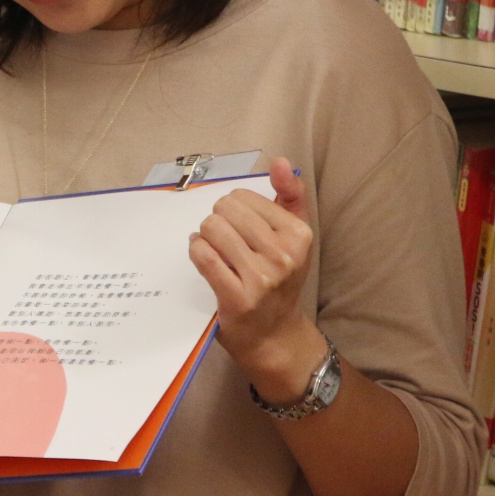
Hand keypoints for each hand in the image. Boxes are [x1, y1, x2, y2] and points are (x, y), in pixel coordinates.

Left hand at [187, 157, 325, 402]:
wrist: (273, 334)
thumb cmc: (279, 278)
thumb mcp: (294, 237)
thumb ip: (290, 195)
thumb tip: (282, 161)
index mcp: (299, 234)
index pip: (242, 196)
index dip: (233, 208)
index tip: (240, 227)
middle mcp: (284, 255)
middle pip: (224, 209)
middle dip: (216, 220)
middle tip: (223, 239)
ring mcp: (262, 278)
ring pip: (211, 229)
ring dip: (204, 236)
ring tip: (214, 249)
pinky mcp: (238, 297)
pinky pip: (202, 255)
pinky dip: (196, 251)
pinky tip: (203, 257)